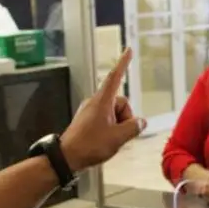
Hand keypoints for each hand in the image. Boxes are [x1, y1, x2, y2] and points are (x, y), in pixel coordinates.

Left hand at [60, 48, 145, 170]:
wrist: (67, 157)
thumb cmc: (90, 145)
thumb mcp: (118, 137)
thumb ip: (134, 127)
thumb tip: (141, 122)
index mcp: (102, 101)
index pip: (115, 77)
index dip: (123, 63)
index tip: (128, 50)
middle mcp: (95, 102)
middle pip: (120, 102)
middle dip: (125, 117)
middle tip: (119, 134)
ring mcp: (91, 111)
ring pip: (114, 113)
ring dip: (118, 125)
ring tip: (110, 140)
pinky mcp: (88, 120)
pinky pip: (106, 119)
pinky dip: (111, 129)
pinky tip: (105, 141)